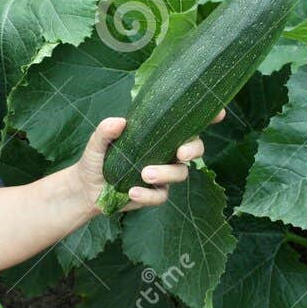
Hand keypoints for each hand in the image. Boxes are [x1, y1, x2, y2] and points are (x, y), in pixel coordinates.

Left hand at [71, 107, 226, 213]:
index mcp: (158, 134)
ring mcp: (164, 174)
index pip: (187, 124)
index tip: (219, 113)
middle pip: (194, 149)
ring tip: (144, 174)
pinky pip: (161, 195)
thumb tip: (119, 122)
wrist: (87, 188)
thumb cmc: (97, 159)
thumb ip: (106, 130)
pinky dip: (149, 194)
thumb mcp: (97, 142)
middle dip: (193, 149)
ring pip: (180, 173)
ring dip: (165, 172)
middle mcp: (166, 153)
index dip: (208, 118)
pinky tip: (133, 191)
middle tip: (180, 152)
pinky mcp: (155, 193)